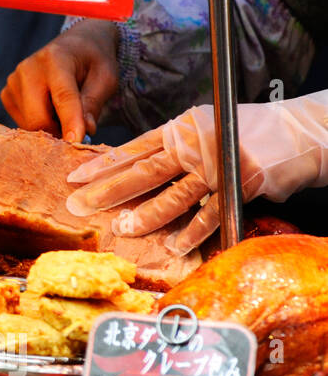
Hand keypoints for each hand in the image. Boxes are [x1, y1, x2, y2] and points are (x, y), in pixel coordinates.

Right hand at [1, 21, 118, 142]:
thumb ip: (94, 103)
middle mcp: (28, 69)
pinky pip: (22, 122)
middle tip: (78, 133)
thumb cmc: (93, 61)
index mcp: (56, 59)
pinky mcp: (6, 94)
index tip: (76, 142)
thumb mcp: (106, 78)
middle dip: (59, 132)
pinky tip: (51, 110)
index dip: (70, 121)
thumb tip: (84, 131)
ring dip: (50, 128)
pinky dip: (39, 124)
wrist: (76, 44)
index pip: (62, 97)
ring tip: (65, 114)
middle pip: (38, 117)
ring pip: (29, 124)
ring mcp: (13, 81)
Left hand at [66, 92, 327, 253]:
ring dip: (146, 215)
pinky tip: (172, 247)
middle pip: (142, 172)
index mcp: (181, 129)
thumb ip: (173, 146)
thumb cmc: (249, 132)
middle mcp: (194, 144)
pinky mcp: (240, 184)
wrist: (301, 131)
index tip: (74, 179)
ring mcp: (217, 165)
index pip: (133, 149)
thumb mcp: (204, 128)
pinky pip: (210, 214)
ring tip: (122, 229)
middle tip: (78, 207)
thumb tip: (135, 168)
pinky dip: (191, 233)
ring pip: (172, 195)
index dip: (102, 165)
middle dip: (106, 191)